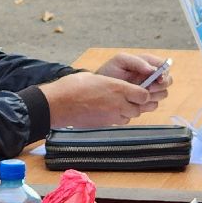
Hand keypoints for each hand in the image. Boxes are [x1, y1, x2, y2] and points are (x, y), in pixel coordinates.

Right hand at [39, 71, 157, 127]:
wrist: (58, 104)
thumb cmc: (73, 87)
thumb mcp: (94, 77)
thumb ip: (110, 82)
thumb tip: (115, 84)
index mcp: (118, 88)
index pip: (144, 95)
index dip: (142, 93)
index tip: (138, 90)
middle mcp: (118, 104)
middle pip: (138, 108)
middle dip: (136, 104)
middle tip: (128, 98)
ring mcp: (111, 116)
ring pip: (129, 117)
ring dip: (127, 112)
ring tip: (116, 105)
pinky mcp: (104, 125)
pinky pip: (117, 122)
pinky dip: (117, 118)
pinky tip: (107, 111)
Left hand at [96, 52, 170, 102]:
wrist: (97, 89)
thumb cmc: (109, 72)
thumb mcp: (120, 61)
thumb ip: (137, 62)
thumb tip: (152, 69)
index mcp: (147, 64)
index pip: (165, 66)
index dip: (164, 72)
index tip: (158, 77)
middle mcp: (151, 77)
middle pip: (168, 82)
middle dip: (160, 85)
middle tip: (149, 87)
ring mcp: (149, 91)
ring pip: (162, 94)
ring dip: (154, 95)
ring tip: (139, 95)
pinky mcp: (144, 103)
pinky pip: (153, 105)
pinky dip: (146, 105)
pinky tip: (136, 102)